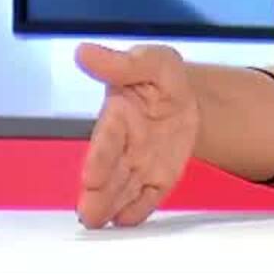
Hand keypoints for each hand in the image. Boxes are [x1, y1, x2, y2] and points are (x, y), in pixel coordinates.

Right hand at [74, 43, 200, 228]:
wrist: (187, 97)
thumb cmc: (160, 77)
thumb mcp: (152, 60)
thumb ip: (122, 62)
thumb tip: (85, 51)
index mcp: (118, 117)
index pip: (106, 140)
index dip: (99, 158)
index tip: (90, 176)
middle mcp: (124, 146)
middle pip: (109, 173)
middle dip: (99, 192)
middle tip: (89, 213)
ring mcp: (140, 164)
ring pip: (123, 189)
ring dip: (112, 205)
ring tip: (101, 222)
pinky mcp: (158, 176)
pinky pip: (149, 196)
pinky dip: (139, 209)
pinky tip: (129, 220)